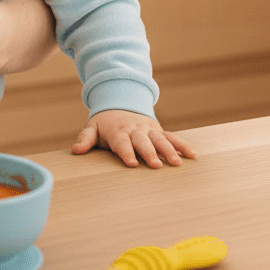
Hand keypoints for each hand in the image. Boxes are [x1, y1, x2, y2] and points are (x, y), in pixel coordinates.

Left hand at [72, 110, 196, 168]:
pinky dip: (183, 145)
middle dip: (149, 153)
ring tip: (177, 163)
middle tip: (156, 166)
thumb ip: (85, 139)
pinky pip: (173, 137)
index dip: (126, 153)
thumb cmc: (105, 123)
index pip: (122, 143)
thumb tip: (75, 151)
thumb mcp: (92, 128)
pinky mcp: (159, 130)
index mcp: (118, 131)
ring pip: (160, 139)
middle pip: (143, 142)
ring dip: (169, 150)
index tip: (131, 164)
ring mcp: (149, 129)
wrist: (120, 102)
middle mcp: (135, 130)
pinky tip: (193, 155)